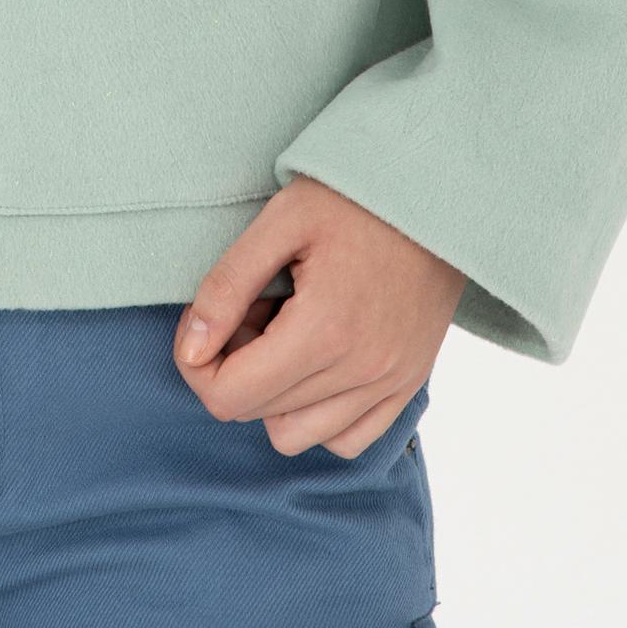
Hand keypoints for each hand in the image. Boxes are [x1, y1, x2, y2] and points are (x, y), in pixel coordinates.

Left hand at [173, 175, 465, 458]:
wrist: (435, 189)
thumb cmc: (352, 196)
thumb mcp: (280, 222)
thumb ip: (227, 286)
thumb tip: (191, 350)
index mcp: (324, 332)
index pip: (229, 397)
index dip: (196, 363)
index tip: (204, 318)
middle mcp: (362, 372)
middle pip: (257, 413)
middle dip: (234, 366)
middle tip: (249, 308)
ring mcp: (391, 384)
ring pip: (298, 436)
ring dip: (273, 394)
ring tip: (282, 332)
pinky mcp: (409, 384)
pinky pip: (348, 438)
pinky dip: (318, 413)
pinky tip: (314, 359)